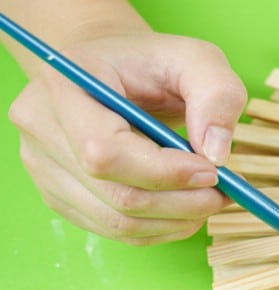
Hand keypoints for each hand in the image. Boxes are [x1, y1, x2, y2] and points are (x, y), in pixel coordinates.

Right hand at [8, 23, 246, 243]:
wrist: (111, 68)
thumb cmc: (152, 61)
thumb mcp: (197, 59)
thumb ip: (217, 96)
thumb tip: (217, 155)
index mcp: (64, 86)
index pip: (105, 152)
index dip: (165, 172)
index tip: (213, 170)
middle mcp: (41, 128)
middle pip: (114, 195)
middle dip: (182, 202)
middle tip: (225, 191)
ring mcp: (44, 167)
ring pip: (117, 222)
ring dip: (176, 220)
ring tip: (210, 198)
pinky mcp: (60, 194)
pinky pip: (114, 230)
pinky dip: (159, 228)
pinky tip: (184, 207)